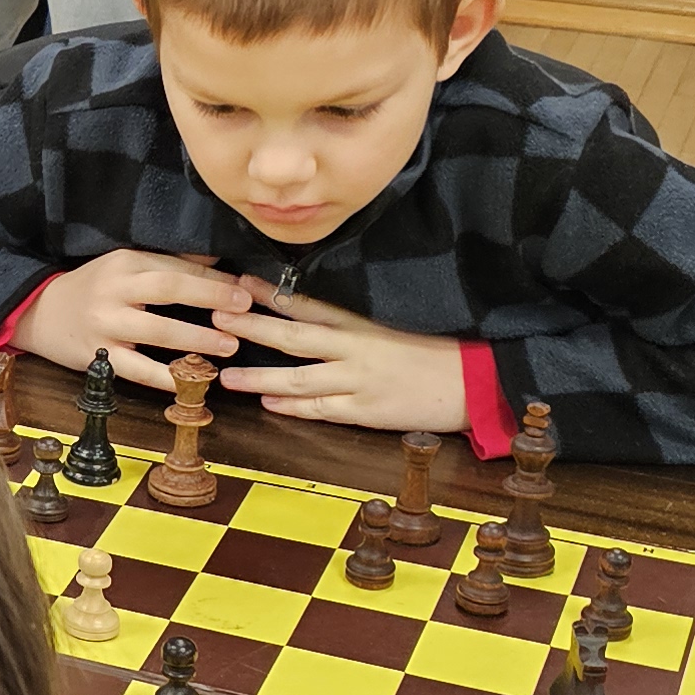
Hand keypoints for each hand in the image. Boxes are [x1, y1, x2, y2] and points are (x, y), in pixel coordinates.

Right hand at [19, 250, 255, 386]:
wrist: (39, 313)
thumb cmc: (92, 289)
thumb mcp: (123, 265)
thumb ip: (167, 263)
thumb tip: (217, 260)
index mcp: (124, 262)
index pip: (176, 266)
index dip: (214, 277)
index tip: (244, 287)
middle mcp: (114, 290)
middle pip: (169, 289)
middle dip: (211, 297)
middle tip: (244, 308)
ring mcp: (105, 325)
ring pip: (156, 331)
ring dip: (197, 339)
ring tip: (229, 346)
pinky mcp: (97, 357)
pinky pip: (136, 369)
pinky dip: (164, 377)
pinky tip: (189, 382)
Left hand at [216, 289, 471, 430]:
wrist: (478, 381)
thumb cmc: (438, 348)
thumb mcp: (396, 323)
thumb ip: (355, 320)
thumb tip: (309, 310)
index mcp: (363, 323)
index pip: (308, 303)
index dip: (271, 293)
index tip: (240, 282)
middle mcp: (356, 349)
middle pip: (293, 337)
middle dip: (252, 328)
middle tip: (217, 317)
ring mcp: (359, 382)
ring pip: (299, 380)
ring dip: (260, 378)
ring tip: (227, 375)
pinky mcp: (367, 412)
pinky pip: (323, 410)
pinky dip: (294, 408)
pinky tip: (269, 405)